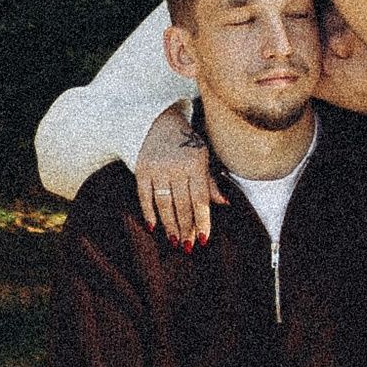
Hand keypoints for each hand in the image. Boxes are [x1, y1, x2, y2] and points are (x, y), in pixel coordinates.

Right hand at [134, 104, 220, 245]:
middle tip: (187, 246)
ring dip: (169, 225)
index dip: (202, 221)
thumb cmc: (185, 142)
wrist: (158, 120)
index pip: (200, 199)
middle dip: (186, 227)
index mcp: (196, 163)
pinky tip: (154, 227)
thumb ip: (210, 181)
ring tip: (174, 240)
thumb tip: (225, 203)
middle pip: (182, 204)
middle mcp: (176, 166)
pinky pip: (144, 196)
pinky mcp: (141, 169)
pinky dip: (148, 212)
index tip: (203, 239)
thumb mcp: (202, 156)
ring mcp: (157, 168)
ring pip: (164, 203)